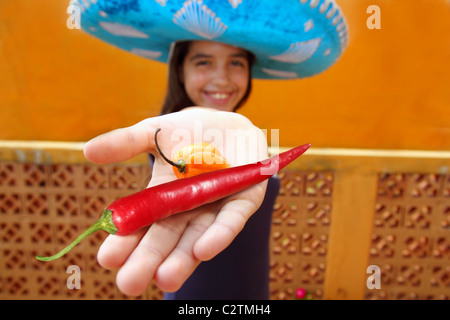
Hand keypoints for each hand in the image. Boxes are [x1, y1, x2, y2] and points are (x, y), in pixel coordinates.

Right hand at [83, 107, 267, 295]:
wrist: (229, 122)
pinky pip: (232, 220)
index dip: (126, 241)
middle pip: (167, 239)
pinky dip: (219, 235)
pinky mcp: (244, 201)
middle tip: (128, 283)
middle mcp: (188, 210)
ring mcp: (216, 208)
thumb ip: (125, 142)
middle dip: (149, 260)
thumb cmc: (189, 132)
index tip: (106, 258)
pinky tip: (202, 251)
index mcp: (163, 197)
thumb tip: (87, 151)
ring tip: (164, 278)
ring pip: (197, 238)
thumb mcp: (154, 133)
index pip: (141, 224)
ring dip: (182, 259)